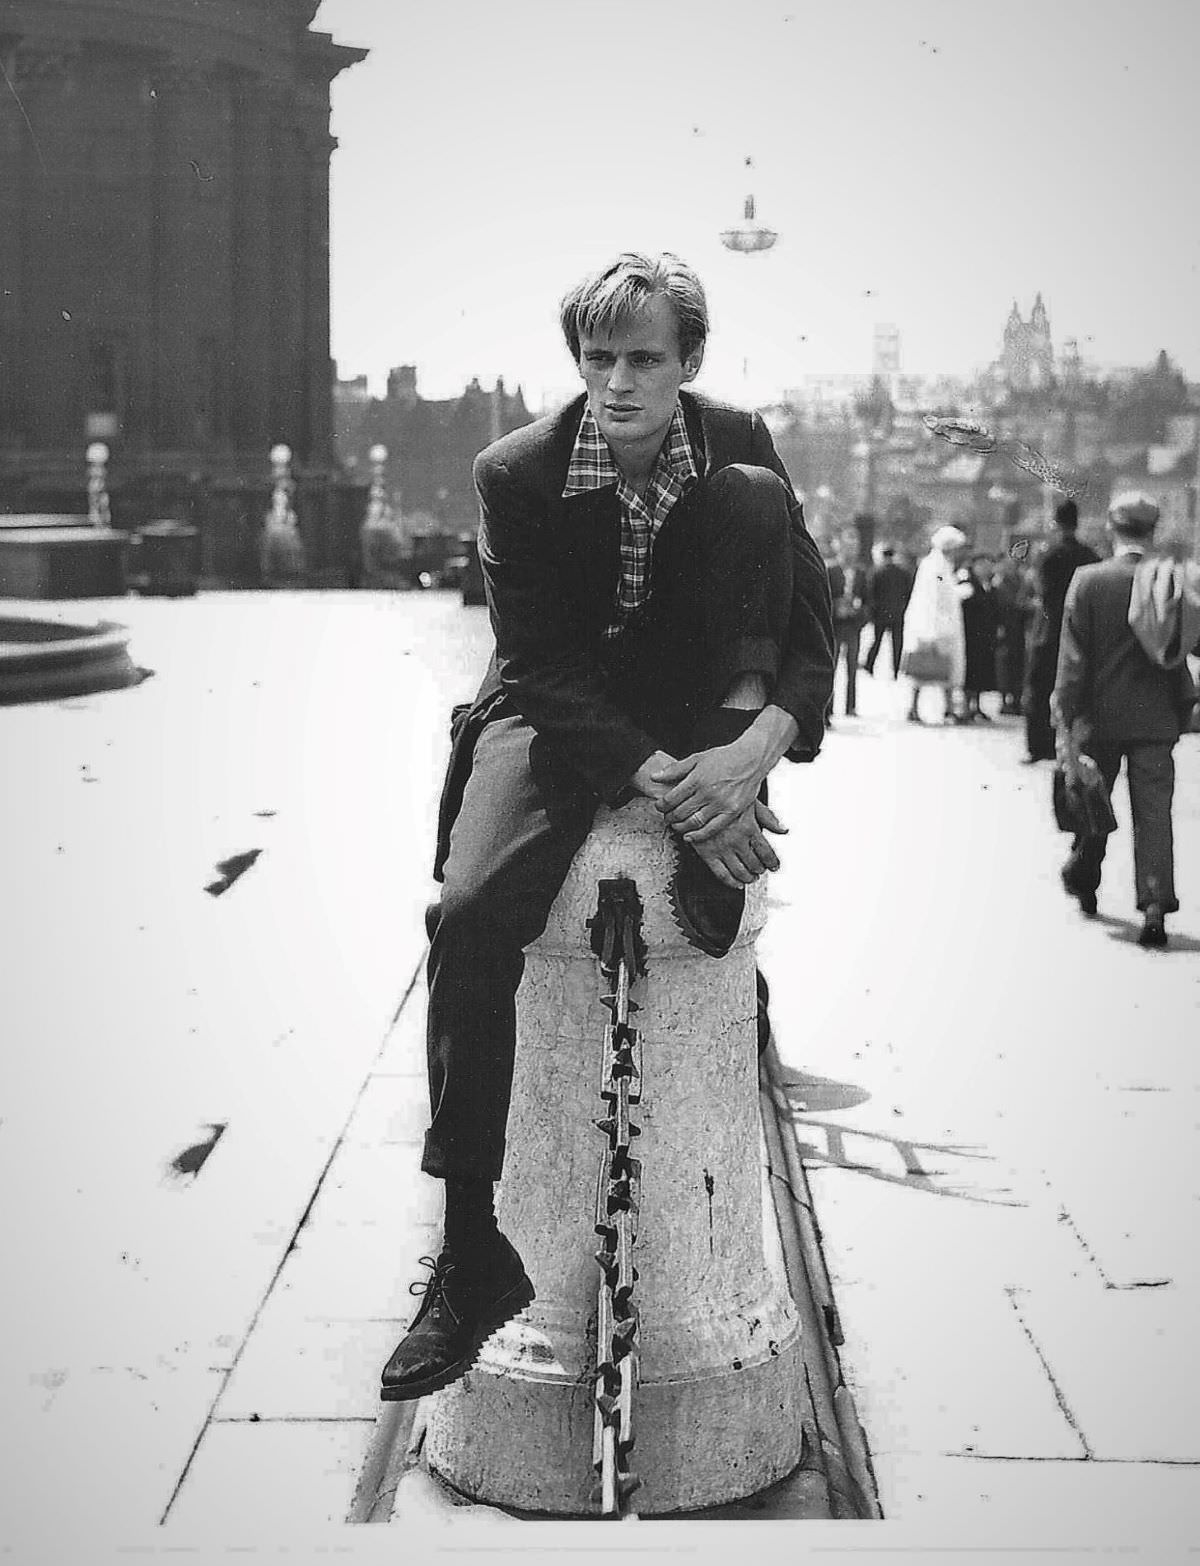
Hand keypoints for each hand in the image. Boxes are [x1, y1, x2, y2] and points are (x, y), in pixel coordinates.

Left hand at [652, 733, 769, 841]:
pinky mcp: (732, 812)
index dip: (661, 805)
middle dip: (669, 817)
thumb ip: (674, 770)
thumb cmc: (723, 758)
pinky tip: (689, 837)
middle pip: (680, 812)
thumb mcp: (696, 759)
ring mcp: (720, 804)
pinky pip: (712, 829)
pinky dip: (698, 835)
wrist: (751, 759)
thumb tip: (654, 777)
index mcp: (697, 779)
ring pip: (693, 822)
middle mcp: (708, 792)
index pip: (671, 798)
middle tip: (666, 817)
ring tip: (676, 826)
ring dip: (680, 827)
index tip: (659, 807)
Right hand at [688, 799, 787, 890]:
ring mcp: (721, 848)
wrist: (694, 794)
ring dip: (748, 877)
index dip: (772, 862)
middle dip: (760, 869)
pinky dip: (731, 882)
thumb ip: (767, 817)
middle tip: (761, 870)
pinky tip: (737, 883)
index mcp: (748, 826)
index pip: (766, 852)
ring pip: (740, 872)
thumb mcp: (748, 801)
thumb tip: (783, 830)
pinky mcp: (706, 853)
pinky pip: (721, 874)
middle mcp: (736, 839)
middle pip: (754, 864)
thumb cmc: (721, 796)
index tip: (774, 866)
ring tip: (751, 877)